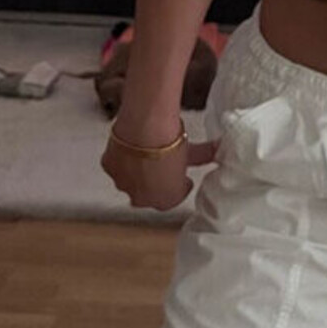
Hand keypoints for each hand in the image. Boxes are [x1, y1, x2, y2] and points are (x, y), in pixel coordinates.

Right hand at [101, 115, 218, 211]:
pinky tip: (129, 146)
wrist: (146, 128)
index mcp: (166, 200)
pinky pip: (115, 165)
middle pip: (147, 195)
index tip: (182, 176)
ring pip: (129, 181)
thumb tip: (217, 150)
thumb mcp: (193, 152)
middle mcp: (142, 199)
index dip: (177, 186)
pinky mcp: (109, 168)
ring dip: (136, 171)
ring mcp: (124, 184)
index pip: (171, 200)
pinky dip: (121, 158)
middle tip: (160, 165)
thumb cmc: (171, 142)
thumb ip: (202, 156)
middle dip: (153, 183)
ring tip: (144, 153)